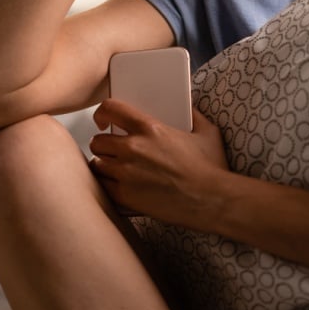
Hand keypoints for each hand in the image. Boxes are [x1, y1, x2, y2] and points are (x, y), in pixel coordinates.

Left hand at [88, 98, 229, 228]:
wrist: (211, 201)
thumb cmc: (210, 169)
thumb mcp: (207, 133)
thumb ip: (195, 116)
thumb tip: (190, 108)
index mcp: (149, 129)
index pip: (110, 109)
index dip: (102, 113)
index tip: (103, 120)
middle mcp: (133, 148)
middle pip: (97, 141)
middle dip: (103, 145)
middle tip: (112, 151)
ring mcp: (126, 173)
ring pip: (97, 164)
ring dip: (104, 166)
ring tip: (115, 170)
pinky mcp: (125, 195)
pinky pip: (102, 186)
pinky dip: (107, 185)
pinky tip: (117, 186)